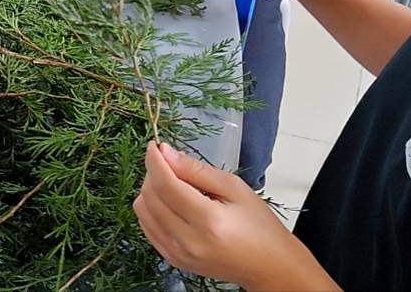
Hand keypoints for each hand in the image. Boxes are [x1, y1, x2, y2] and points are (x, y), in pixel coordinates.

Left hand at [134, 142, 333, 290]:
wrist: (268, 266)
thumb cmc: (259, 226)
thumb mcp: (235, 188)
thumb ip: (197, 170)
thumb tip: (166, 153)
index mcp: (208, 221)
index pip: (166, 185)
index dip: (154, 161)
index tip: (153, 145)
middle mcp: (188, 241)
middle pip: (150, 197)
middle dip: (152, 173)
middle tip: (168, 162)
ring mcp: (178, 254)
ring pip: (143, 212)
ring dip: (149, 191)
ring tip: (171, 182)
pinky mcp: (174, 260)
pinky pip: (147, 228)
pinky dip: (152, 210)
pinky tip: (169, 202)